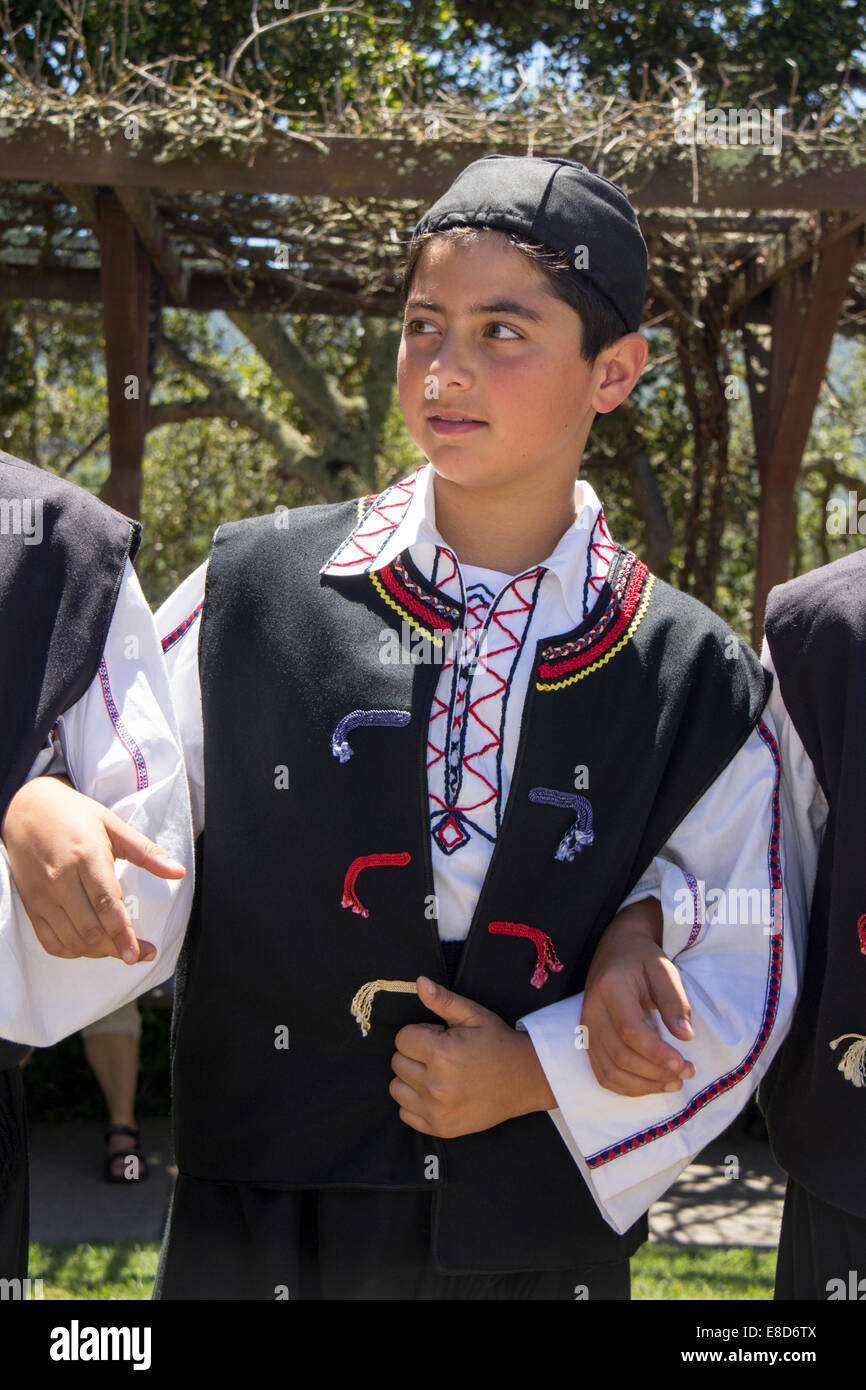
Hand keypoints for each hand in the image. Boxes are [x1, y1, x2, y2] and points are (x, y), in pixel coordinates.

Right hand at [0, 776, 185, 963]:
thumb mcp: (113, 825)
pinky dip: (72, 951)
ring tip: (118, 949)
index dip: (122, 934)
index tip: (137, 954)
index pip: (106, 904)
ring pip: (72, 939)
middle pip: (91, 928)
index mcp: (87, 858)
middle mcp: (61, 880)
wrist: (27, 809)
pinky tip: (90, 947)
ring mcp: (43, 896)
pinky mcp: (31, 905)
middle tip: (138, 954)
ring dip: (98, 952)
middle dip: (117, 948)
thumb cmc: (73, 815)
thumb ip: (147, 852)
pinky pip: (50, 941)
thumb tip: (178, 872)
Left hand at [389, 976, 555, 1137]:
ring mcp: (437, 1110)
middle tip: (441, 1055)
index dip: (420, 1033)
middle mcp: (436, 1085)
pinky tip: (437, 1094)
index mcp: (442, 1054)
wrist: (526, 1080)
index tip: (439, 1036)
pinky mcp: (440, 1128)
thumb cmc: (498, 1044)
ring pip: (397, 1088)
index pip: (402, 1039)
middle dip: (415, 1054)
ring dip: (411, 1078)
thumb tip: (419, 983)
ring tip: (436, 1073)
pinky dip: (416, 1103)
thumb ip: (443, 1000)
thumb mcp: (474, 1015)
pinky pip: (405, 1114)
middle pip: (397, 1062)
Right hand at [581, 898, 695, 1096]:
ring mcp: (586, 1028)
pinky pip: (602, 1074)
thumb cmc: (643, 959)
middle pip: (620, 1056)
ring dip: (644, 1085)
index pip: (630, 1031)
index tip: (684, 1063)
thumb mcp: (664, 970)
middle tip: (687, 1073)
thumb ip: (674, 1001)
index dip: (657, 1053)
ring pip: (610, 1071)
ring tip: (673, 1083)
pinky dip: (627, 1087)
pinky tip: (650, 1084)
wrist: (616, 950)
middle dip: (656, 1072)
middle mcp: (592, 1010)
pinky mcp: (587, 1040)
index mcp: (611, 988)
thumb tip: (685, 1036)